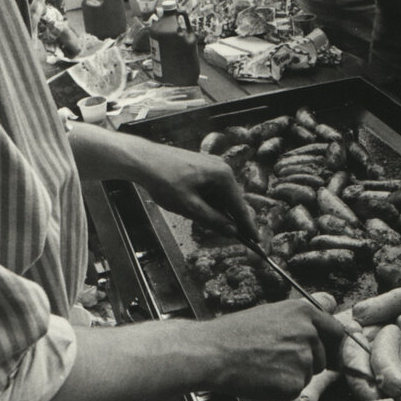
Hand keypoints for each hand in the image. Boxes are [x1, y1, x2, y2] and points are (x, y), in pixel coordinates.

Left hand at [129, 139, 257, 241]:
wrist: (144, 160)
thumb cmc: (165, 181)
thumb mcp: (190, 207)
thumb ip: (213, 220)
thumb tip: (232, 231)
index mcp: (223, 176)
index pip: (240, 206)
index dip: (247, 225)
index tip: (255, 240)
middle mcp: (222, 168)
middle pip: (232, 200)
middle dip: (231, 219)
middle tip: (235, 237)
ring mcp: (211, 166)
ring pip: (220, 195)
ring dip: (217, 210)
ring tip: (209, 223)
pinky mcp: (201, 167)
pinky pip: (212, 188)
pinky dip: (209, 201)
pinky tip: (200, 209)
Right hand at [205, 300, 345, 400]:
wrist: (213, 353)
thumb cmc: (235, 334)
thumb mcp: (272, 313)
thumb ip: (301, 320)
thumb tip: (325, 322)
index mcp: (304, 312)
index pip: (336, 331)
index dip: (332, 344)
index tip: (328, 352)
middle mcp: (309, 334)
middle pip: (323, 357)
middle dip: (307, 361)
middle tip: (275, 359)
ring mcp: (303, 359)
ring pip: (309, 374)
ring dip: (293, 374)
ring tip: (265, 365)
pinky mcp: (294, 383)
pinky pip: (296, 390)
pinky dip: (281, 389)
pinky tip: (262, 378)